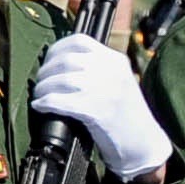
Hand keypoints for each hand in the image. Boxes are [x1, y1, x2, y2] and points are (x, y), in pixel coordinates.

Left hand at [33, 34, 170, 181]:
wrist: (144, 142)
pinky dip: (46, 102)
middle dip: (46, 71)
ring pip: (62, 79)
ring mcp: (105, 90)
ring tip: (39, 95)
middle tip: (40, 83)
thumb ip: (95, 70)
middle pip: (67, 60)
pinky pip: (62, 101)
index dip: (57, 49)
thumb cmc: (126, 116)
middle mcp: (111, 70)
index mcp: (115, 60)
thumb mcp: (116, 82)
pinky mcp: (97, 111)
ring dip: (44, 88)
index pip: (79, 41)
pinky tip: (41, 106)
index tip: (48, 61)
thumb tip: (59, 65)